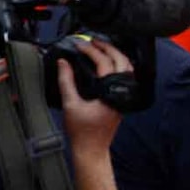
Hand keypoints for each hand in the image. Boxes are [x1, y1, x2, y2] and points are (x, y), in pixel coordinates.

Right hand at [60, 39, 131, 154]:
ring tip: (100, 47)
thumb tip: (63, 63)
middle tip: (93, 41)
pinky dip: (118, 65)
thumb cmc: (81, 131)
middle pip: (121, 60)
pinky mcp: (123, 98)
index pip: (104, 63)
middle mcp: (122, 91)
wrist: (92, 149)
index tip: (80, 45)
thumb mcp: (70, 104)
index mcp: (110, 91)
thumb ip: (66, 81)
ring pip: (127, 67)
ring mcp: (125, 95)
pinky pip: (126, 76)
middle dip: (107, 47)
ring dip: (115, 55)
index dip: (91, 51)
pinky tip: (108, 62)